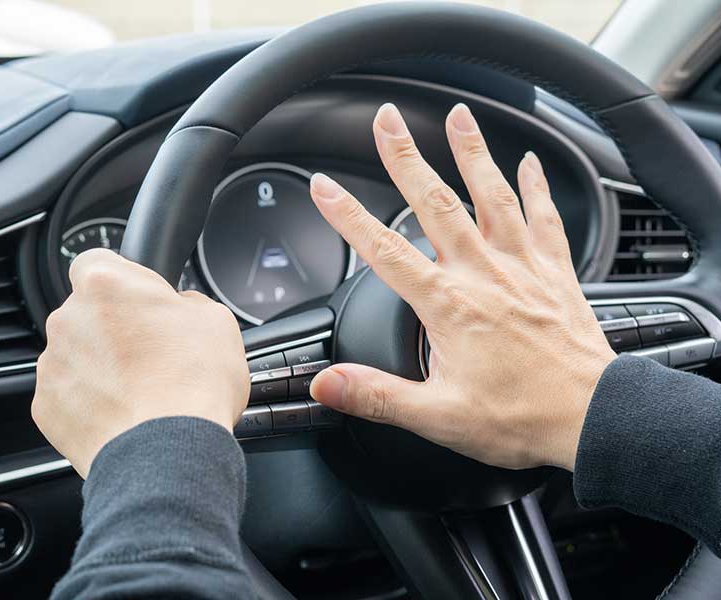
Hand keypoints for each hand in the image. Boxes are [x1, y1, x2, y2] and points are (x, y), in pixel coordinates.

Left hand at [32, 249, 248, 477]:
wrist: (166, 454)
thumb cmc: (193, 385)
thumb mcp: (216, 321)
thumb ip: (187, 303)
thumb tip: (179, 309)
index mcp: (106, 284)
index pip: (96, 260)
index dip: (122, 281)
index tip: (140, 301)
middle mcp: (68, 318)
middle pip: (87, 312)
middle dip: (113, 328)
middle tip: (151, 352)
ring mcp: (53, 364)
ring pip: (77, 354)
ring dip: (101, 366)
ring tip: (140, 391)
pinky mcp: (46, 406)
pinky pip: (68, 394)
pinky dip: (89, 402)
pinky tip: (122, 414)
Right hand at [308, 103, 614, 471]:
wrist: (592, 417)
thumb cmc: (519, 418)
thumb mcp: (437, 415)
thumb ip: (376, 395)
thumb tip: (325, 384)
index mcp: (449, 305)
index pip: (384, 250)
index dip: (348, 216)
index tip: (324, 187)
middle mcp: (483, 274)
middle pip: (436, 203)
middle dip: (406, 157)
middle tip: (388, 121)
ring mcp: (521, 266)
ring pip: (491, 195)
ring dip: (472, 153)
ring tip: (457, 117)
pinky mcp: (555, 271)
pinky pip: (545, 216)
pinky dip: (536, 186)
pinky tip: (529, 162)